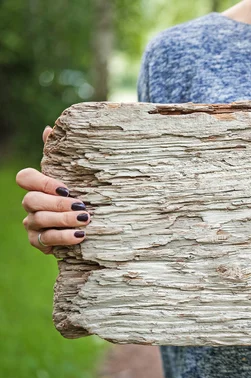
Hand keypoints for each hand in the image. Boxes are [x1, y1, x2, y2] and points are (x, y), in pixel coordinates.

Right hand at [15, 126, 90, 253]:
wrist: (90, 224)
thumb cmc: (82, 195)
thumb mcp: (77, 176)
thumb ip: (62, 155)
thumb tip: (49, 128)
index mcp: (39, 186)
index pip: (25, 178)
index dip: (42, 182)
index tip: (66, 187)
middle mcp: (32, 204)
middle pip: (32, 201)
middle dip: (57, 204)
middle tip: (81, 207)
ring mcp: (33, 224)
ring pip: (38, 221)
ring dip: (62, 221)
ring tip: (85, 220)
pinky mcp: (39, 242)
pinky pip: (45, 241)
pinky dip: (63, 238)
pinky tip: (80, 236)